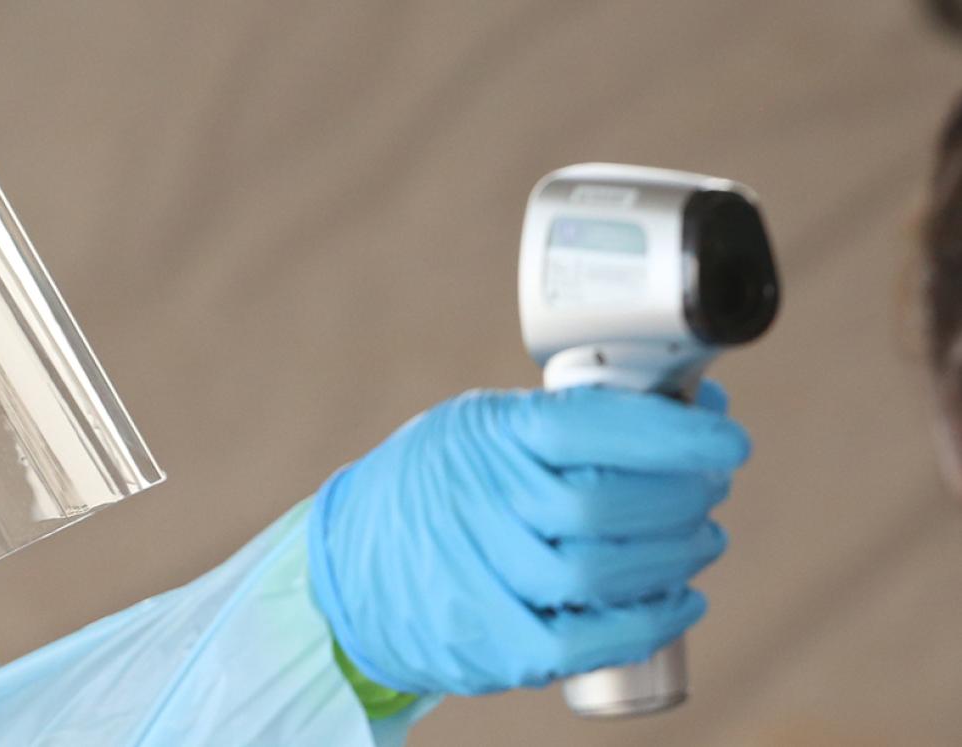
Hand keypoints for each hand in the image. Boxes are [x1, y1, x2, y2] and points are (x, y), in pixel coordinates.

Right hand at [307, 383, 749, 695]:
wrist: (350, 563)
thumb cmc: (438, 484)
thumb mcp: (482, 426)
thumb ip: (568, 419)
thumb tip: (691, 409)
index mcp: (488, 435)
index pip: (591, 425)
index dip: (673, 434)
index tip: (729, 441)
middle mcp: (481, 500)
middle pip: (607, 505)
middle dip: (683, 498)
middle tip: (710, 491)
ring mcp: (478, 573)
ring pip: (600, 573)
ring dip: (674, 558)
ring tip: (699, 542)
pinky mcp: (486, 638)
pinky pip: (580, 641)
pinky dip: (645, 624)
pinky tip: (679, 603)